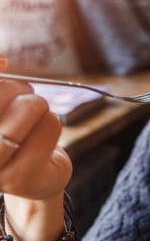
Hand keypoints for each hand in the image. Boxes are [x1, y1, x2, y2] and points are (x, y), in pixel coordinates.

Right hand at [0, 54, 71, 199]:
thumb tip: (2, 62)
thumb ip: (0, 85)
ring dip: (41, 109)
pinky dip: (53, 125)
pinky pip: (50, 125)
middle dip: (22, 89)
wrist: (34, 179)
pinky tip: (43, 144)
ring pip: (31, 105)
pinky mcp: (20, 179)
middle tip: (25, 104)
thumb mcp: (1, 106)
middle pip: (3, 91)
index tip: (5, 62)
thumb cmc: (14, 134)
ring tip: (33, 125)